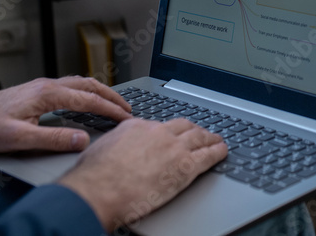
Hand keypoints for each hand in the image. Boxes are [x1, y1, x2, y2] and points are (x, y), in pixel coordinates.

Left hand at [0, 76, 132, 153]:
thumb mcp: (20, 138)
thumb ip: (53, 139)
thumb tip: (82, 139)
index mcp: (47, 94)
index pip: (88, 100)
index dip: (109, 109)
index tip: (125, 117)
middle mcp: (47, 85)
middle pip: (88, 85)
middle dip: (111, 96)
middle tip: (127, 107)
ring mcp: (42, 86)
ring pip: (79, 83)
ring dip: (99, 91)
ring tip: (112, 101)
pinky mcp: (36, 91)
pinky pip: (70, 86)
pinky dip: (86, 91)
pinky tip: (85, 99)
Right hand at [58, 118, 226, 232]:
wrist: (98, 190)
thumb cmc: (93, 176)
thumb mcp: (102, 148)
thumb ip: (117, 144)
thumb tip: (118, 148)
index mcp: (137, 126)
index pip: (160, 125)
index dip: (170, 131)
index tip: (173, 134)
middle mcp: (158, 133)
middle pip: (184, 126)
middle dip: (194, 129)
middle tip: (200, 132)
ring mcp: (173, 148)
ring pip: (199, 137)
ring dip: (210, 138)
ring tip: (216, 140)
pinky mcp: (185, 166)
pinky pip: (208, 155)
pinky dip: (218, 152)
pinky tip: (222, 151)